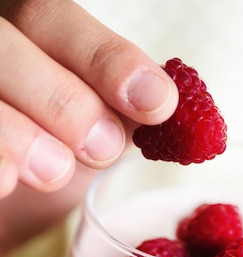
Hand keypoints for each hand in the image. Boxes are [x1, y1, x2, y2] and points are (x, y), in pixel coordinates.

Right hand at [0, 0, 177, 251]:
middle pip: (5, 41)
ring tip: (54, 171)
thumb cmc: (47, 147)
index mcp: (20, 25)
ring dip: (17, 131)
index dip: (104, 58)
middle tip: (101, 148)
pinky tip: (5, 183)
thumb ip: (122, 107)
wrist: (0, 196)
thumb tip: (170, 106)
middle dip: (62, 98)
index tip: (156, 104)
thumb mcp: (93, 125)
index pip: (50, 13)